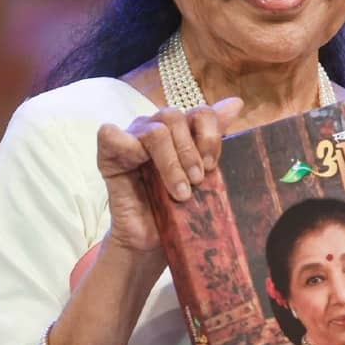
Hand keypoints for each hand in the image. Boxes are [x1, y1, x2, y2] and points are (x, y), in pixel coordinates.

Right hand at [96, 97, 243, 253]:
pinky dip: (129, 148)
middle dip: (190, 151)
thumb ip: (212, 138)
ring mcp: (130, 138)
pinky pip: (111, 134)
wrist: (152, 242)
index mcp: (179, 130)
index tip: (211, 165)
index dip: (209, 135)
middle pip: (175, 116)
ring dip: (171, 163)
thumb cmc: (177, 209)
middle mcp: (154, 127)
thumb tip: (236, 102)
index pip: (199, 112)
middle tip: (197, 181)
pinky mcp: (108, 153)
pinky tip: (141, 171)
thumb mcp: (202, 174)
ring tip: (179, 192)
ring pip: (154, 130)